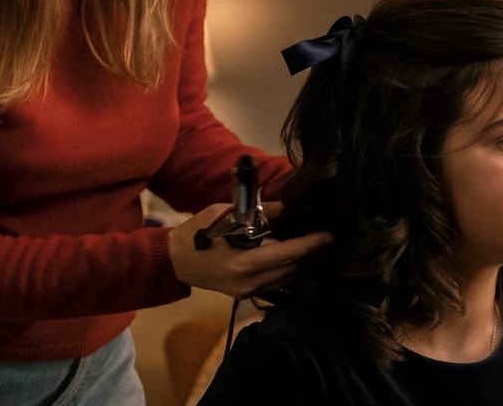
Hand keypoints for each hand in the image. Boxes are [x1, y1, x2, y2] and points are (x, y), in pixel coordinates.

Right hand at [167, 202, 333, 298]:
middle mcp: (248, 282)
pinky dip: (282, 268)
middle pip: (290, 269)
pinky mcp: (243, 294)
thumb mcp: (223, 214)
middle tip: (317, 236)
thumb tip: (283, 209)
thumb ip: (255, 214)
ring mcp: (246, 291)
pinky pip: (273, 282)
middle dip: (305, 253)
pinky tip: (282, 253)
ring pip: (284, 278)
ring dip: (295, 261)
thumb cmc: (196, 233)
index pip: (286, 254)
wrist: (173, 261)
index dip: (310, 245)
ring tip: (301, 243)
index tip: (329, 236)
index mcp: (243, 263)